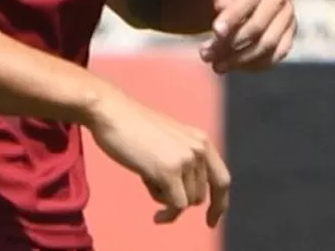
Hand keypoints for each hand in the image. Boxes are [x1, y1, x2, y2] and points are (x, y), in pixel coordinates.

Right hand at [85, 87, 230, 226]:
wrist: (112, 114)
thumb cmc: (132, 129)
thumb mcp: (169, 142)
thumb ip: (183, 161)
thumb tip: (187, 198)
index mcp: (201, 140)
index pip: (222, 178)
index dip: (220, 203)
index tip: (211, 221)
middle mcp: (199, 148)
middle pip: (201, 195)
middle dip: (180, 199)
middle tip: (155, 187)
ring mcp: (185, 159)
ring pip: (188, 201)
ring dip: (167, 200)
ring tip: (147, 179)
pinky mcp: (169, 170)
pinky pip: (178, 206)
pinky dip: (168, 216)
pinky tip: (156, 217)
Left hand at [199, 0, 296, 73]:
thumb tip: (222, 7)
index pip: (247, 2)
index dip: (231, 19)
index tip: (214, 33)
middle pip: (258, 27)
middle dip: (230, 45)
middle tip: (204, 54)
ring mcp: (288, 14)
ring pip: (269, 45)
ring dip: (241, 59)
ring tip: (216, 65)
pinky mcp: (290, 30)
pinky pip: (278, 53)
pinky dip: (256, 64)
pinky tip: (234, 66)